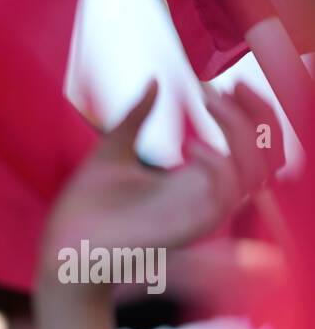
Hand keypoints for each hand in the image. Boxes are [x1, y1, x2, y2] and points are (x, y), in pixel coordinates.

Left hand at [38, 80, 285, 293]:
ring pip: (256, 172)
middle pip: (266, 155)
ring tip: (210, 103)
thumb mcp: (113, 149)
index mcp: (191, 180)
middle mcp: (203, 196)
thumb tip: (153, 82)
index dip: (249, 111)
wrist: (61, 246)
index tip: (228, 83)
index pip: (246, 146)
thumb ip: (137, 117)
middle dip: (258, 114)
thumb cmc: (83, 209)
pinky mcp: (189, 228)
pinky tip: (191, 144)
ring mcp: (199, 213)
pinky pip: (227, 196)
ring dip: (243, 131)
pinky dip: (220, 165)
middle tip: (228, 86)